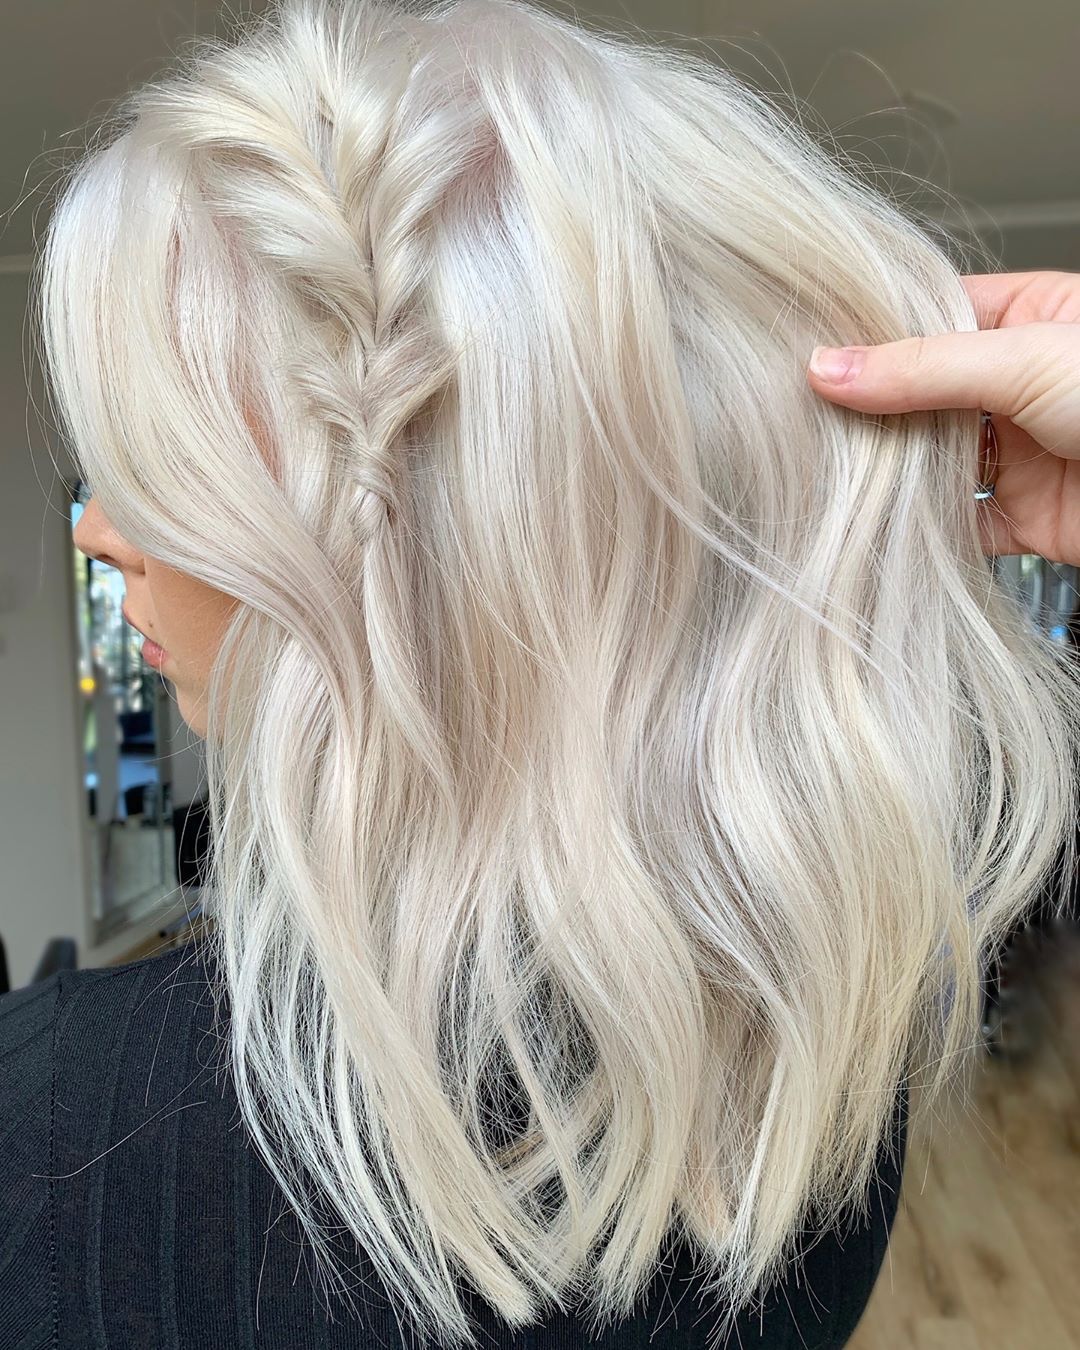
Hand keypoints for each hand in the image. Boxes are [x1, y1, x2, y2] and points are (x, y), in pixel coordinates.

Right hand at [805, 270, 1079, 566]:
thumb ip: (923, 368)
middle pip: (922, 394)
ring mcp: (1020, 451)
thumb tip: (830, 367)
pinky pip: (958, 525)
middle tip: (804, 416)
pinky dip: (920, 532)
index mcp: (1029, 318)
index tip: (808, 350)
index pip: (928, 318)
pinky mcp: (1025, 516)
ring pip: (932, 461)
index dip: (871, 334)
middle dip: (872, 409)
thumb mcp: (1026, 358)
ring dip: (890, 473)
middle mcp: (1018, 383)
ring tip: (828, 470)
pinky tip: (877, 527)